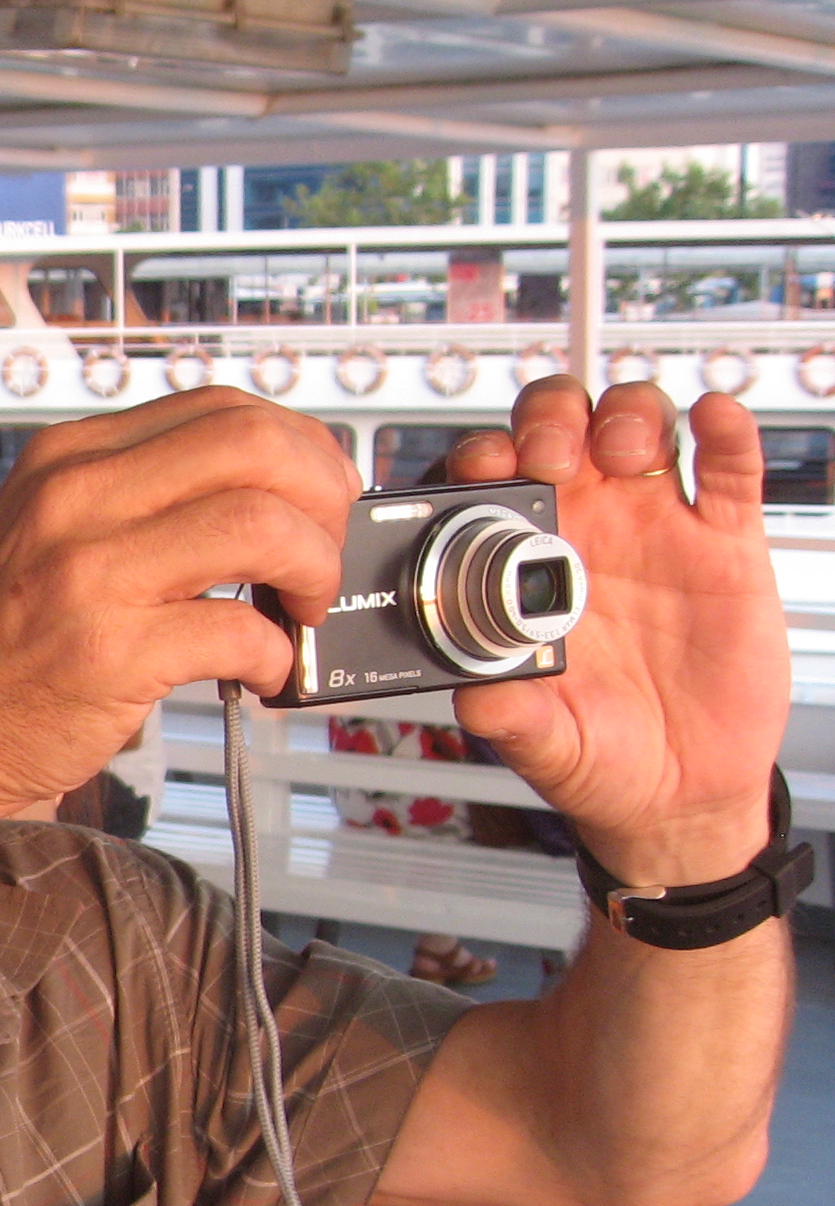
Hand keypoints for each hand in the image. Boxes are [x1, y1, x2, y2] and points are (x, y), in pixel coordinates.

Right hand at [0, 388, 355, 823]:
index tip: (314, 498)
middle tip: (320, 554)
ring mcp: (89, 575)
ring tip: (300, 611)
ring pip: (263, 525)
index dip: (298, 450)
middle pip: (257, 448)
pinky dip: (276, 656)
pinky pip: (239, 632)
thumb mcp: (40, 537)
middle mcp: (76, 501)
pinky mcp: (108, 655)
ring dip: (314, 571)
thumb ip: (129, 503)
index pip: (223, 408)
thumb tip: (257, 498)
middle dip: (323, 499)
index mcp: (69, 461)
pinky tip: (260, 672)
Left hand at [446, 381, 787, 886]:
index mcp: (521, 565)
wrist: (681, 789)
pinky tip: (714, 419)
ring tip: (625, 451)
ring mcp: (657, 527)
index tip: (483, 469)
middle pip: (562, 429)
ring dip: (629, 416)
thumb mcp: (542, 742)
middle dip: (551, 420)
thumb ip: (509, 716)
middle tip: (551, 453)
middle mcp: (585, 530)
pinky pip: (729, 468)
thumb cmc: (599, 755)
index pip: (489, 482)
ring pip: (640, 427)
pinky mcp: (727, 541)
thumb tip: (476, 699)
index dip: (482, 458)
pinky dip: (726, 432)